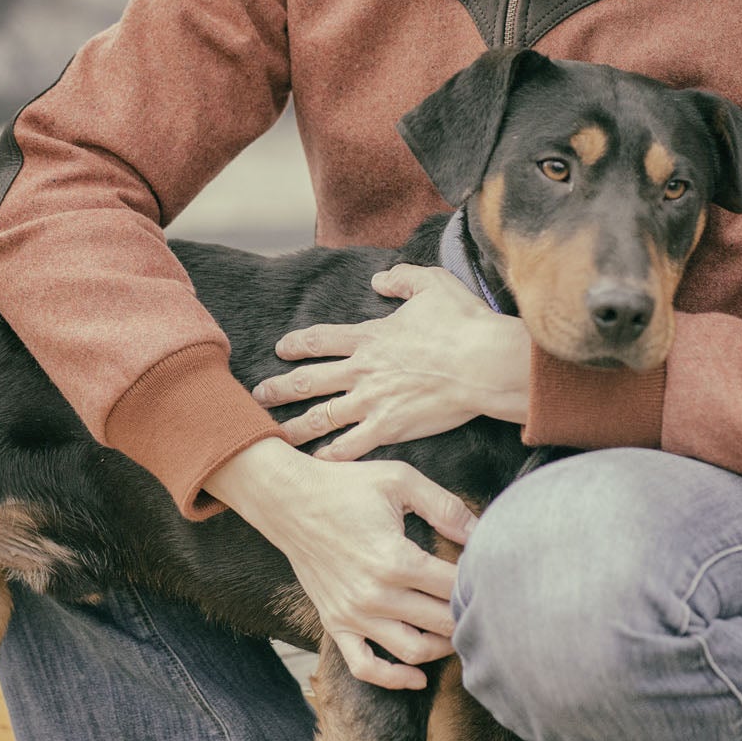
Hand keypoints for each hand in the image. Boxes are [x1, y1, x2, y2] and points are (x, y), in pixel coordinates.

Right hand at [203, 436, 476, 688]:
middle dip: (468, 616)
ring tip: (458, 630)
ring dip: (443, 647)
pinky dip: (393, 679)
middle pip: (441, 622)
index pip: (453, 586)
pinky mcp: (335, 623)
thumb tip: (481, 534)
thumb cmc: (345, 487)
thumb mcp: (400, 480)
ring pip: (413, 651)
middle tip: (484, 606)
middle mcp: (375, 595)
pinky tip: (417, 676)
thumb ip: (445, 506)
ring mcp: (353, 615)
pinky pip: (365, 667)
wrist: (287, 501)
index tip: (491, 576)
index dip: (479, 582)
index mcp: (395, 559)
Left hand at [251, 265, 530, 460]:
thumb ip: (403, 278)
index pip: (321, 339)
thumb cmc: (463, 323)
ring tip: (274, 435)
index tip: (282, 348)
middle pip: (308, 380)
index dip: (298, 343)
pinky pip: (351, 445)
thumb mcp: (432, 284)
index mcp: (370, 336)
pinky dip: (332, 455)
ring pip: (321, 417)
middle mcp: (363, 370)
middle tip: (257, 396)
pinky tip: (317, 462)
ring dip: (295, 426)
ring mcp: (373, 401)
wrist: (484, 364)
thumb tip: (380, 278)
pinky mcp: (390, 427)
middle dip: (279, 388)